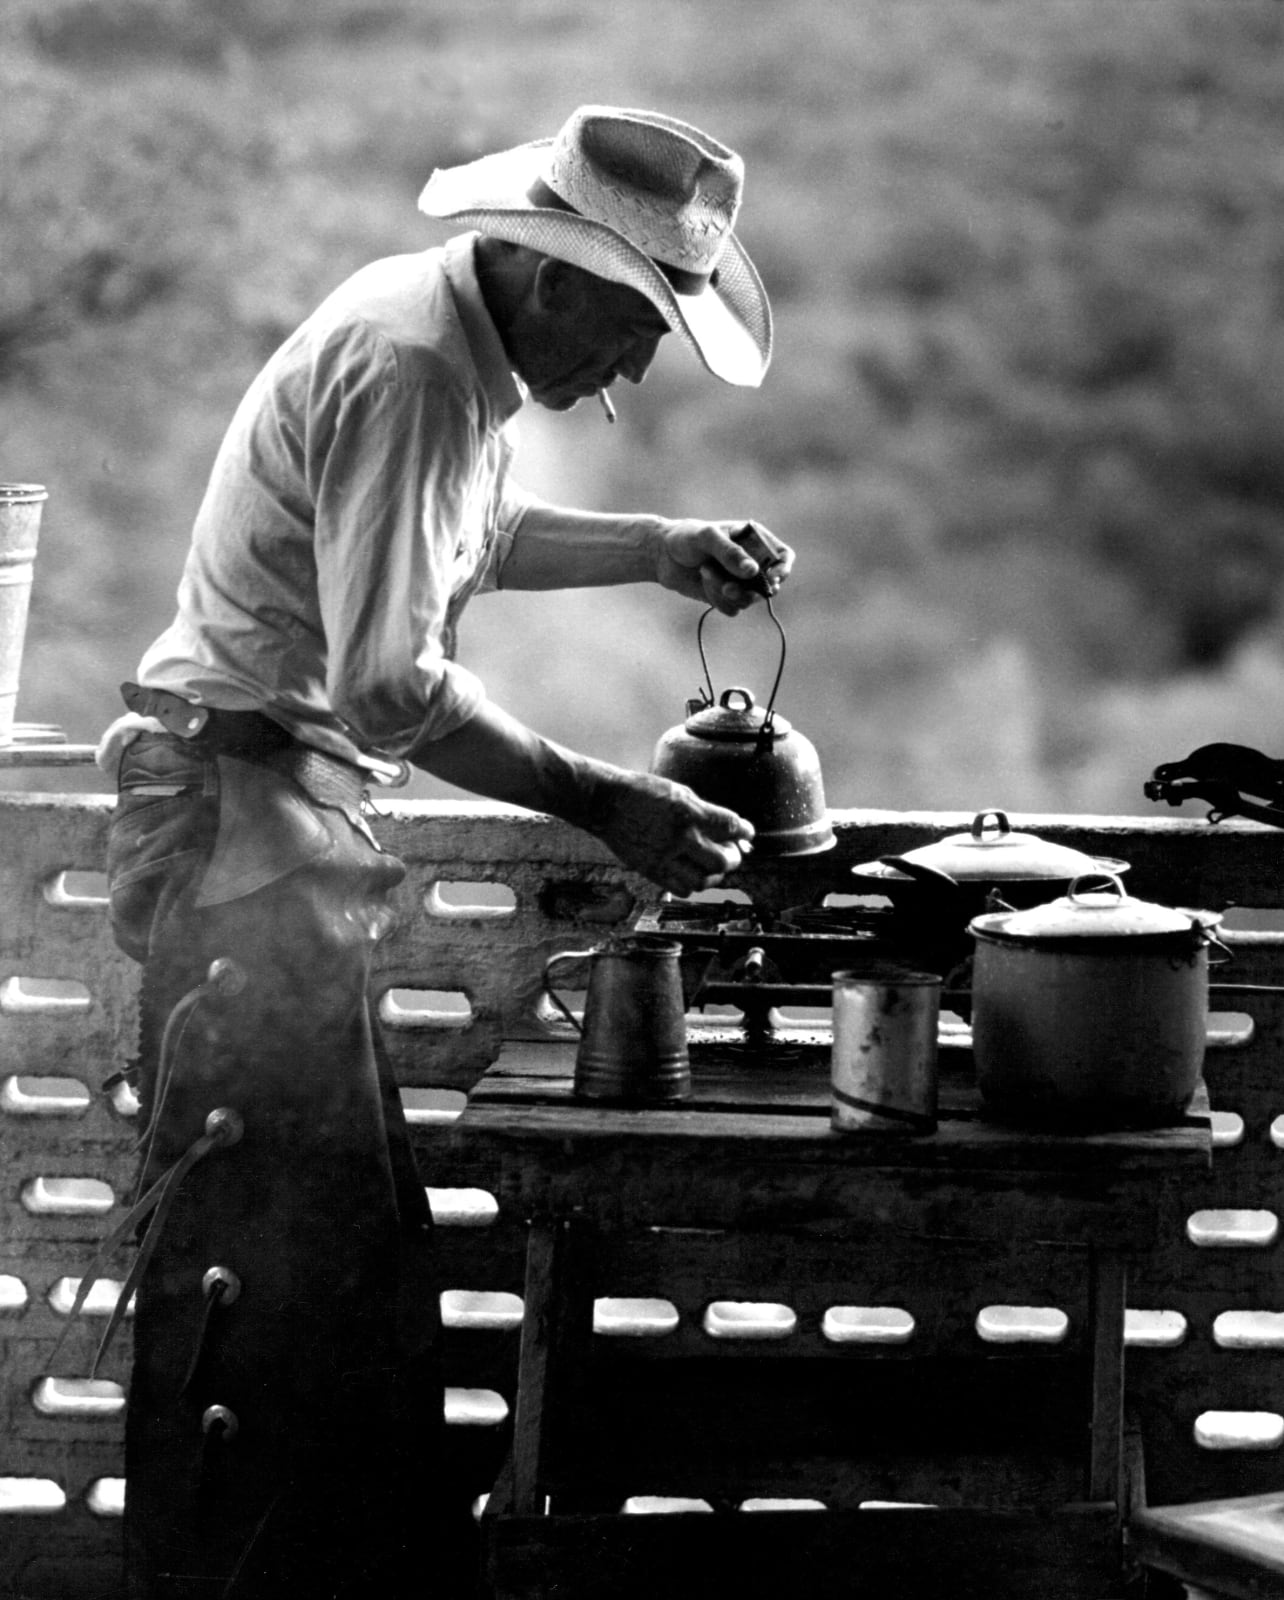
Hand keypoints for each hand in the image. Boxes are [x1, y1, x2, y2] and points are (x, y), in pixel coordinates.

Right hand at [590, 770, 753, 896]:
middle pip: (723, 861)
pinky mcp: (651, 870)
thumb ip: (704, 812)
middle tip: (730, 852)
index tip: (746, 834)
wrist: (606, 802)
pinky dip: (692, 884)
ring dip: (714, 874)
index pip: (731, 826)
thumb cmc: (641, 792)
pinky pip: (681, 889)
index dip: (745, 832)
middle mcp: (679, 837)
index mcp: (688, 812)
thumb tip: (729, 828)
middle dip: (733, 857)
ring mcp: (664, 857)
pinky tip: (692, 873)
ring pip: (704, 881)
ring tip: (711, 865)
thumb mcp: (678, 793)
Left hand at [655, 520, 793, 614]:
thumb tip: (752, 571)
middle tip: (728, 587)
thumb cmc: (685, 537)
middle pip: (769, 585)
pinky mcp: (727, 596)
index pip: (783, 556)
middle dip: (749, 590)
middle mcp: (752, 562)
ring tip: (706, 572)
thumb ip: (729, 552)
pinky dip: (717, 599)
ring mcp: (740, 581)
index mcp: (755, 540)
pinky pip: (733, 608)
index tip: (771, 579)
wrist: (661, 556)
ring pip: (749, 599)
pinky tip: (704, 582)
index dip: (783, 569)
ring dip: (727, 592)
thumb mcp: (707, 538)